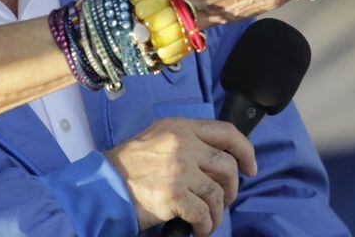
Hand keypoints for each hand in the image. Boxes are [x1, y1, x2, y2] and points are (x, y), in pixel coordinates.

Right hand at [105, 118, 256, 236]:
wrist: (105, 185)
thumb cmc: (129, 166)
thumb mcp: (157, 139)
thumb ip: (185, 141)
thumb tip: (217, 159)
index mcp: (178, 128)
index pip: (226, 132)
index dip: (245, 151)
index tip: (249, 168)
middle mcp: (181, 145)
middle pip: (227, 166)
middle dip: (231, 188)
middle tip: (222, 199)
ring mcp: (179, 169)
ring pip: (217, 194)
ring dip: (216, 212)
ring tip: (206, 219)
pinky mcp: (175, 195)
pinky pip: (204, 215)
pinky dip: (205, 226)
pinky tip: (197, 229)